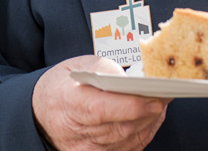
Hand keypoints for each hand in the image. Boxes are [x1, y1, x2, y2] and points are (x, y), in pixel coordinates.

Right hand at [33, 55, 169, 149]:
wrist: (40, 111)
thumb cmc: (63, 85)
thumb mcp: (80, 65)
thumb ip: (107, 70)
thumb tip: (135, 80)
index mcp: (68, 102)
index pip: (102, 110)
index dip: (132, 106)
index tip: (154, 98)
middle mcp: (75, 131)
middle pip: (120, 127)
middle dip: (148, 112)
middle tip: (167, 95)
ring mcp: (85, 148)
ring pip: (127, 139)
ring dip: (149, 122)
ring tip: (161, 103)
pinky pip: (127, 148)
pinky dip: (143, 132)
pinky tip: (151, 118)